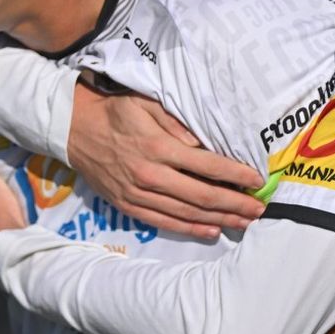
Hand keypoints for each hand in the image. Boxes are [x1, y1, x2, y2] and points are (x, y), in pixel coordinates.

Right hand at [66, 83, 265, 238]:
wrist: (75, 130)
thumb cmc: (116, 112)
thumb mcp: (146, 103)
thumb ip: (175, 121)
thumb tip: (203, 143)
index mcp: (158, 147)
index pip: (207, 165)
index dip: (235, 175)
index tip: (257, 180)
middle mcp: (151, 175)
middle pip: (202, 196)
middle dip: (235, 204)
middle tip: (259, 209)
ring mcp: (139, 194)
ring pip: (186, 214)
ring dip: (219, 219)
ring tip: (243, 222)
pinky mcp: (129, 206)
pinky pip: (165, 222)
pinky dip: (190, 229)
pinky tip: (211, 230)